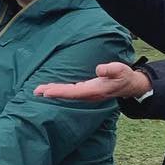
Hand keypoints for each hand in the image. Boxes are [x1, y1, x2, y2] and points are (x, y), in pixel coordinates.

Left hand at [35, 63, 150, 102]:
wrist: (129, 86)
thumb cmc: (124, 76)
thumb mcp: (120, 70)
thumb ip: (111, 69)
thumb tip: (99, 69)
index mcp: (94, 91)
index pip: (73, 92)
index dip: (59, 92)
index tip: (47, 92)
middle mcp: (88, 95)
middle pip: (66, 95)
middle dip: (51, 93)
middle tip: (36, 91)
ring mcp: (87, 94)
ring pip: (67, 94)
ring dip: (53, 92)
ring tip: (38, 91)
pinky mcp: (86, 91)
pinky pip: (70, 92)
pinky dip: (59, 90)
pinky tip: (51, 88)